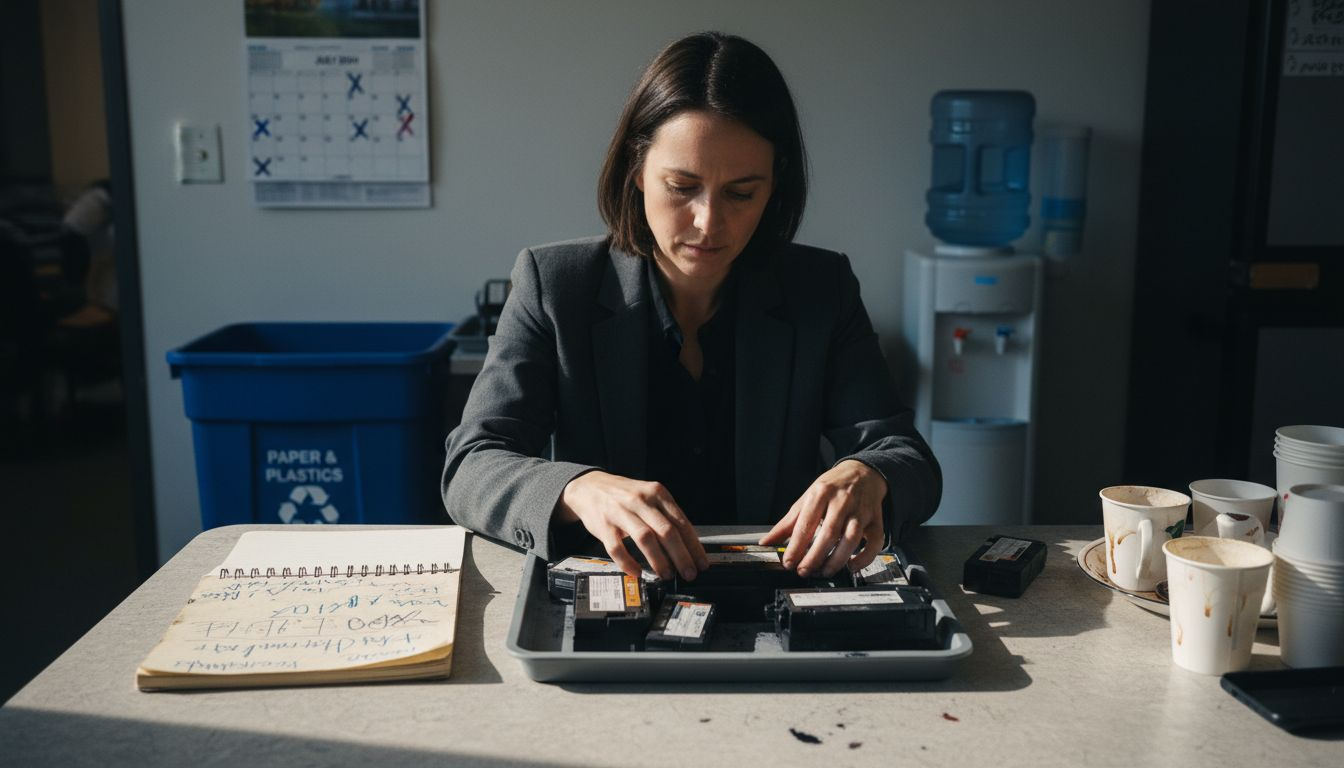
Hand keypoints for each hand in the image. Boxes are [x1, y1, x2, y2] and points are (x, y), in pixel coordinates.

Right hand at [555, 471, 709, 580]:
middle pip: (666, 531)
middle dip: (681, 556)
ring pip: (645, 538)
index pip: (681, 522)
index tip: (701, 563)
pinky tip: (637, 572)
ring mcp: (620, 512)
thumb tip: (688, 546)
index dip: (693, 546)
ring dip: (659, 560)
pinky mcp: (603, 525)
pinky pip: (617, 548)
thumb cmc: (624, 495)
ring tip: (667, 575)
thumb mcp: (649, 496)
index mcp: (657, 493)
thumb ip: (666, 515)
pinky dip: (628, 563)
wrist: (589, 487)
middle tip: (688, 573)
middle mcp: (640, 500)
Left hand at [759, 460, 886, 577]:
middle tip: (803, 570)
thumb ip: (788, 522)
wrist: (862, 472)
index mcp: (822, 493)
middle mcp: (843, 501)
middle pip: (829, 533)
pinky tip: (851, 566)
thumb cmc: (832, 487)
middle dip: (814, 556)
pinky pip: (875, 542)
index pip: (806, 523)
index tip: (788, 561)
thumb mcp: (807, 498)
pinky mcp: (876, 520)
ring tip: (823, 571)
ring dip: (836, 560)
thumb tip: (767, 541)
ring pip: (851, 539)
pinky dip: (864, 558)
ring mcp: (861, 511)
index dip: (796, 546)